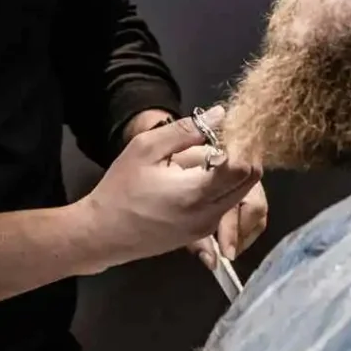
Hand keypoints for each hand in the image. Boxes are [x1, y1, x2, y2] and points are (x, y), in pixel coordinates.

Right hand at [78, 106, 260, 271]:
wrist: (102, 234)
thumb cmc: (120, 189)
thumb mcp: (146, 148)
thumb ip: (186, 130)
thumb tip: (220, 114)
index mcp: (197, 193)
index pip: (244, 168)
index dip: (241, 144)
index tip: (228, 130)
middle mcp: (209, 215)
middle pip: (249, 182)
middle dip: (242, 157)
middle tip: (220, 140)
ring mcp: (207, 228)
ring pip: (240, 195)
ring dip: (232, 174)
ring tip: (205, 158)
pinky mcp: (201, 235)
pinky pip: (226, 207)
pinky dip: (223, 189)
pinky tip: (197, 176)